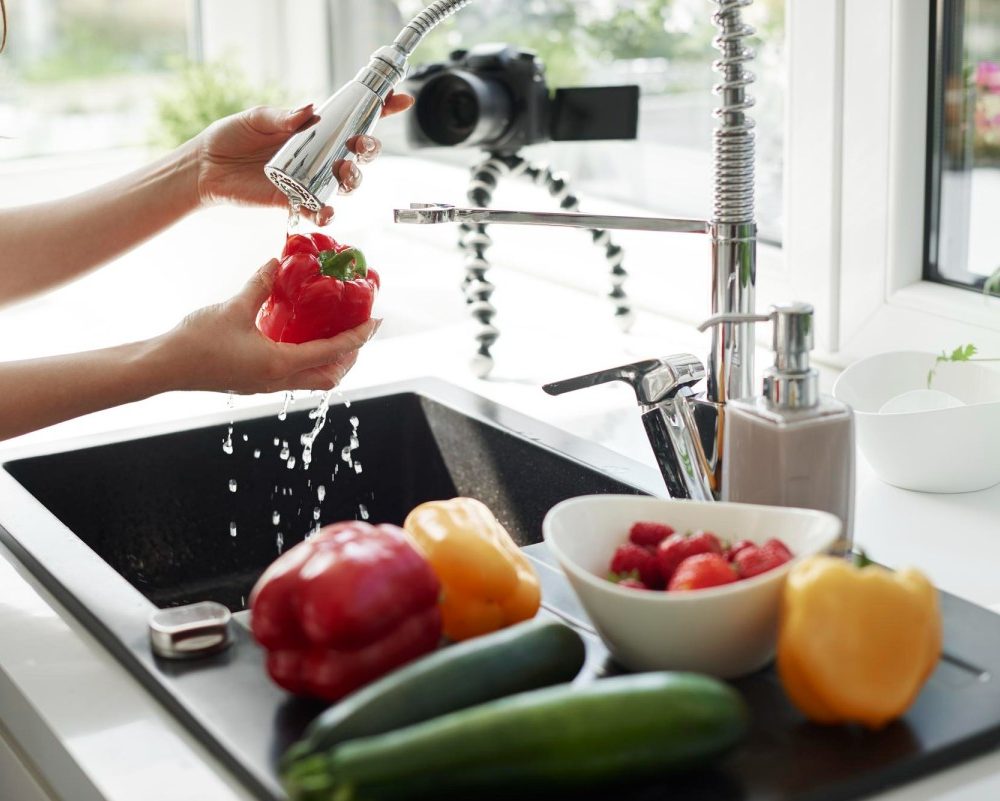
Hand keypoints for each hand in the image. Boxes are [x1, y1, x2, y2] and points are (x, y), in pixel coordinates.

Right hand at [161, 260, 381, 393]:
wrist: (161, 368)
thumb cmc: (195, 341)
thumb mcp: (232, 307)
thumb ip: (260, 284)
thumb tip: (277, 261)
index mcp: (279, 364)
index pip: (333, 352)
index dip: (358, 336)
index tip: (374, 321)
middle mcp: (277, 380)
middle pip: (330, 376)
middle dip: (351, 356)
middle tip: (359, 329)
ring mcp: (266, 385)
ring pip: (313, 380)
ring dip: (331, 361)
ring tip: (337, 335)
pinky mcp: (255, 383)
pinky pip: (294, 376)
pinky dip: (309, 361)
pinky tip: (302, 339)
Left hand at [194, 93, 413, 224]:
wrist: (207, 168)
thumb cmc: (231, 138)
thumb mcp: (255, 118)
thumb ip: (282, 116)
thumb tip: (309, 110)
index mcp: (314, 129)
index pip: (353, 118)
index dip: (380, 109)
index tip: (399, 99)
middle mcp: (319, 155)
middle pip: (360, 154)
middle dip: (370, 149)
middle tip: (360, 146)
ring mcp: (311, 179)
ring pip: (348, 182)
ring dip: (353, 177)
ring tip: (342, 170)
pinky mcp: (296, 201)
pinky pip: (320, 210)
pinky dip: (327, 212)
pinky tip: (326, 210)